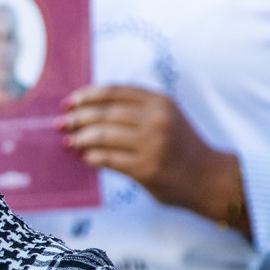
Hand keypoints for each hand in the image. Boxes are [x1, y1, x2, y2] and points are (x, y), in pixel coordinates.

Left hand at [61, 86, 248, 230]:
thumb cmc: (181, 147)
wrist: (208, 178)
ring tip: (70, 142)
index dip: (88, 95)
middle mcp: (157, 119)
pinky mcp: (146, 169)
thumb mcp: (167, 117)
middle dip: (78, 117)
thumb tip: (90, 110)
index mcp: (160, 102)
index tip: (70, 102)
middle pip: (105, 113)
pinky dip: (93, 157)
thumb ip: (137, 109)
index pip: (116, 92)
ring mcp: (152, 145)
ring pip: (103, 136)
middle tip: (61, 124)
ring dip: (81, 138)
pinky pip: (108, 159)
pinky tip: (86, 158)